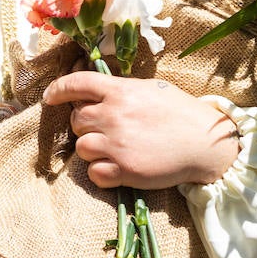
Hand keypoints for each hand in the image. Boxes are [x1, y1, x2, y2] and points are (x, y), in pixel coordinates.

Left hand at [42, 73, 239, 189]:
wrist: (206, 142)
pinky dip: (101, 172)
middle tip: (106, 129)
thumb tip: (97, 93)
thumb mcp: (151, 89)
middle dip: (85, 125)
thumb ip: (122, 90)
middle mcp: (114, 115)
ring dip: (93, 149)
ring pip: (81, 147)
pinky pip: (93, 173)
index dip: (58, 90)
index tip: (50, 98)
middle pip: (76, 120)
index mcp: (121, 91)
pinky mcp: (125, 170)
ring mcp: (117, 144)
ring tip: (114, 148)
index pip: (77, 83)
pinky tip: (117, 167)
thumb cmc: (181, 112)